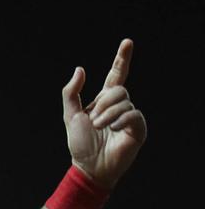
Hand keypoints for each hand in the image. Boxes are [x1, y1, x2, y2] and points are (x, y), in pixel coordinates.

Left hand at [61, 39, 147, 188]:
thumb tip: (80, 69)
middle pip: (118, 89)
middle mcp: (119, 106)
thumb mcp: (70, 115)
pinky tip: (114, 130)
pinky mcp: (139, 128)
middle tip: (95, 120)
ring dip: (107, 115)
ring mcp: (130, 116)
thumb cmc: (80, 143)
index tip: (127, 42)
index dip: (122, 59)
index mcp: (104, 100)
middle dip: (103, 103)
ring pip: (124, 101)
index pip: (116, 75)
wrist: (89, 165)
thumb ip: (71, 92)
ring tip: (101, 128)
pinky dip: (119, 120)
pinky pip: (132, 114)